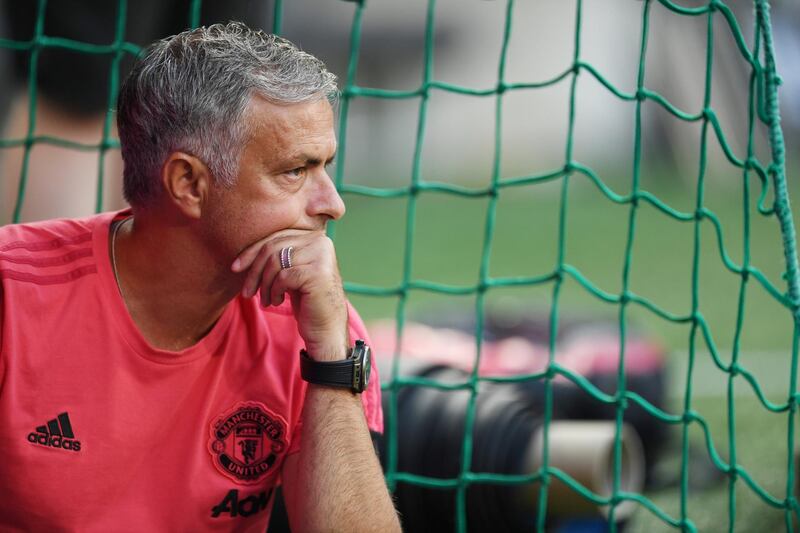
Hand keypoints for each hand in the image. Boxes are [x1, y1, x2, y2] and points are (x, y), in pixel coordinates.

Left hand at [231, 230, 348, 360]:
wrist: (326, 327)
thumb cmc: (306, 300)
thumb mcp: (289, 272)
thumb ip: (275, 256)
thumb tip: (241, 256)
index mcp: (314, 236)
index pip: (275, 237)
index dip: (251, 252)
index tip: (235, 268)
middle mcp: (320, 242)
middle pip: (272, 248)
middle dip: (254, 272)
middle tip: (247, 292)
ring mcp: (321, 256)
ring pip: (275, 262)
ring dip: (264, 285)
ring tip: (265, 300)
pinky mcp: (318, 273)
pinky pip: (283, 277)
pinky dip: (275, 291)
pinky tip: (278, 301)